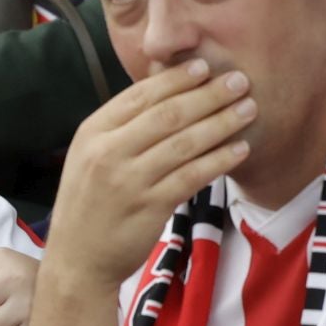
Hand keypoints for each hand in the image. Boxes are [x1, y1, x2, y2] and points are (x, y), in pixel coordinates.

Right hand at [46, 59, 251, 287]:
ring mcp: (129, 181)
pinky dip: (219, 160)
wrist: (77, 259)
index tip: (205, 66)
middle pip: (167, 114)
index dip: (176, 79)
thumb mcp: (89, 157)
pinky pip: (192, 176)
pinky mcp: (150, 207)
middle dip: (208, 95)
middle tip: (239, 81)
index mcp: (92, 132)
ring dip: (221, 123)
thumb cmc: (89, 204)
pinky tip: (240, 149)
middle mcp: (108, 152)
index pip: (140, 95)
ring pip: (184, 143)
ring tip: (248, 109)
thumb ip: (121, 129)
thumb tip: (167, 96)